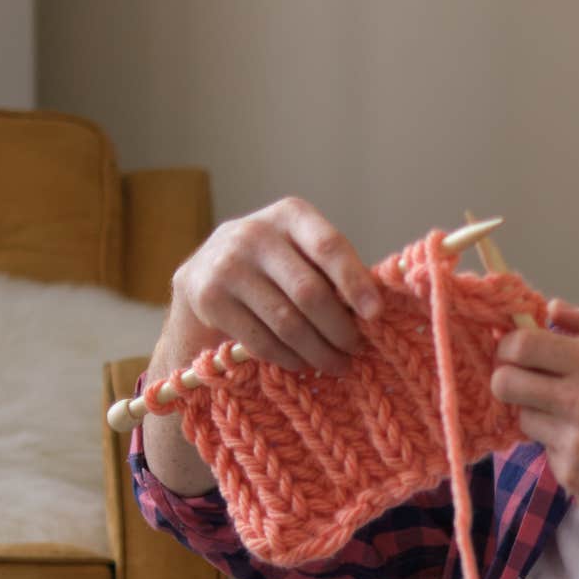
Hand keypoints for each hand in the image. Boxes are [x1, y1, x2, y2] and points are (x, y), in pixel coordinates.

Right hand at [161, 196, 381, 376]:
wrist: (202, 276)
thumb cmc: (274, 266)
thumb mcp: (302, 252)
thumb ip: (333, 270)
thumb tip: (373, 311)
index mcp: (291, 215)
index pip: (329, 247)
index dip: (355, 282)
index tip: (376, 314)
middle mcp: (255, 233)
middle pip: (309, 291)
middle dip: (339, 328)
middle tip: (356, 349)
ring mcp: (227, 265)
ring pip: (286, 321)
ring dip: (318, 350)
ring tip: (338, 364)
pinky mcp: (208, 298)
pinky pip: (260, 339)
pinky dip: (288, 358)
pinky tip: (304, 364)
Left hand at [489, 300, 578, 526]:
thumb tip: (554, 308)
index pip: (522, 346)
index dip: (509, 343)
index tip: (518, 348)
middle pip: (506, 383)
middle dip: (509, 377)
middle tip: (530, 379)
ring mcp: (572, 444)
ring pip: (524, 419)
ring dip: (540, 413)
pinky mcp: (571, 477)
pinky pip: (546, 453)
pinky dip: (562, 446)